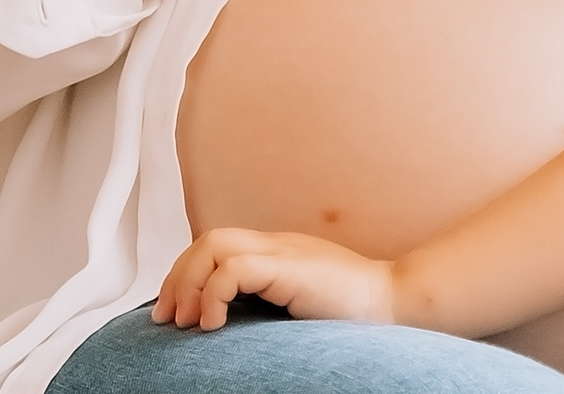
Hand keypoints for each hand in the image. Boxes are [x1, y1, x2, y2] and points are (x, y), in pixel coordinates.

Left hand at [152, 228, 396, 331]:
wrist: (394, 302)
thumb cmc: (352, 312)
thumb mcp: (296, 303)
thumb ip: (268, 300)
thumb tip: (227, 323)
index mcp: (278, 251)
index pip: (216, 245)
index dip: (184, 274)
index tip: (171, 312)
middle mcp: (278, 244)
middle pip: (208, 240)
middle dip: (177, 279)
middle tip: (169, 319)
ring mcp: (285, 252)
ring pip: (215, 245)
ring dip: (189, 284)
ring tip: (189, 321)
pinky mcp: (290, 268)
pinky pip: (235, 268)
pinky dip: (213, 295)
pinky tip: (214, 323)